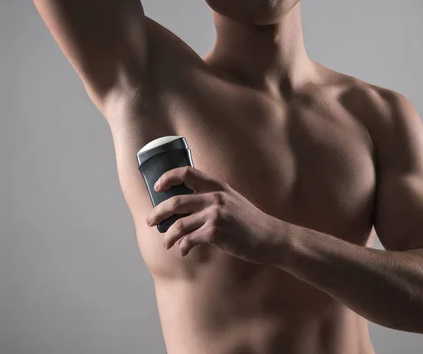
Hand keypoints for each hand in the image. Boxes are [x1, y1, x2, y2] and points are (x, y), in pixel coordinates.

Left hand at [147, 166, 288, 263]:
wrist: (271, 238)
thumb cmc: (252, 222)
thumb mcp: (234, 200)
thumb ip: (214, 198)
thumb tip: (188, 206)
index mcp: (218, 187)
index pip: (187, 172)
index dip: (168, 177)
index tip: (157, 186)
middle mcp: (215, 197)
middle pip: (176, 201)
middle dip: (158, 212)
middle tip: (150, 221)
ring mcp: (215, 215)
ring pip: (179, 224)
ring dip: (168, 235)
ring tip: (166, 242)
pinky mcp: (216, 232)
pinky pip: (189, 240)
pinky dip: (183, 247)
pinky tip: (183, 250)